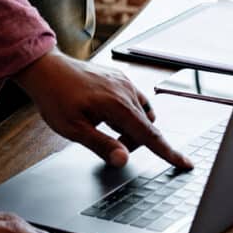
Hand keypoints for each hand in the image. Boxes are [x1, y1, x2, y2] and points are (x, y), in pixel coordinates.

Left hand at [14, 50, 192, 169]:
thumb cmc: (55, 98)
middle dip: (133, 142)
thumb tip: (124, 159)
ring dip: (132, 128)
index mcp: (117, 105)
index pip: (150, 135)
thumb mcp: (73, 129)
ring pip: (143, 113)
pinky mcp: (120, 78)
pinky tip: (107, 114)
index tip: (185, 163)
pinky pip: (136, 100)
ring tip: (104, 127)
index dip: (168, 153)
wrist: (46, 68)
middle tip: (108, 145)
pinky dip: (129, 113)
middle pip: (146, 127)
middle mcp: (126, 91)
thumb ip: (101, 145)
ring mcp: (124, 82)